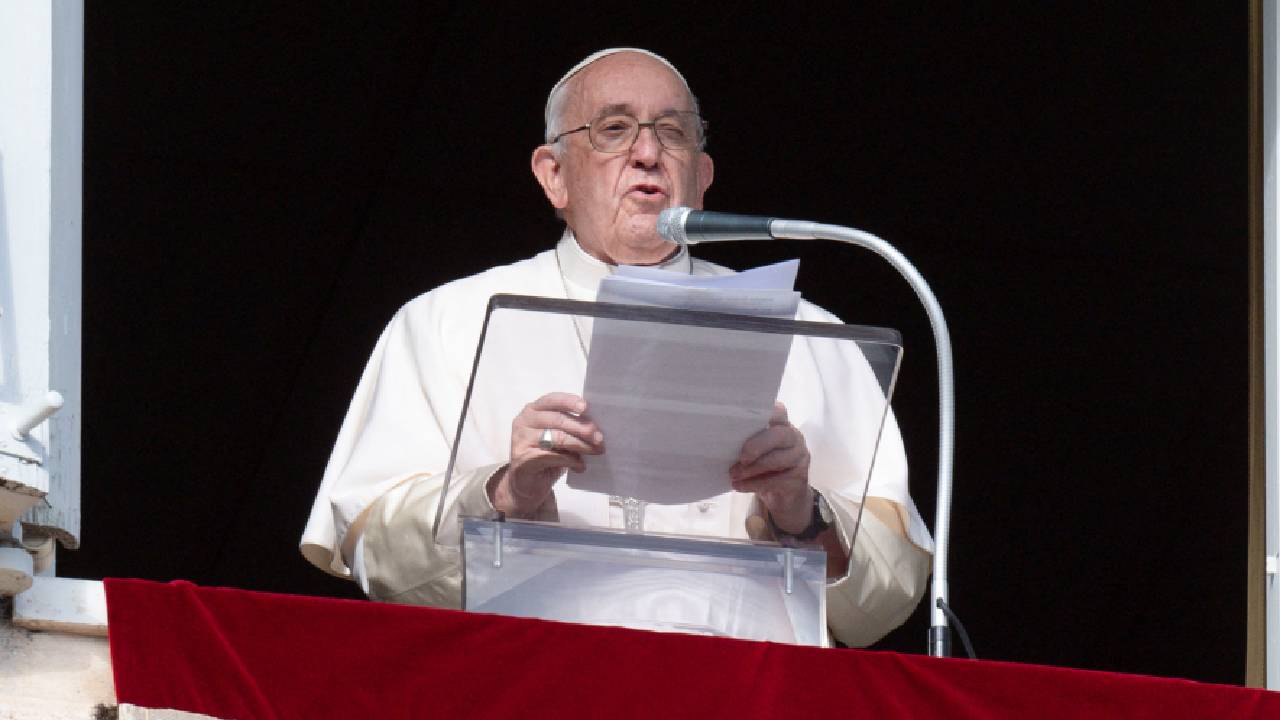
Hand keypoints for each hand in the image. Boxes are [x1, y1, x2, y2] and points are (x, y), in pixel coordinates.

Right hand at [489, 392, 603, 517]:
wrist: (527, 483)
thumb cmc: (546, 455)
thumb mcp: (557, 436)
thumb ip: (569, 427)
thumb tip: (595, 427)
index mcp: (533, 410)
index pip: (552, 400)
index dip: (570, 402)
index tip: (586, 408)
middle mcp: (524, 422)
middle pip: (558, 419)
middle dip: (582, 428)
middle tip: (599, 438)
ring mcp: (522, 440)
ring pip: (558, 438)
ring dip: (581, 445)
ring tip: (595, 451)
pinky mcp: (524, 459)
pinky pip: (554, 456)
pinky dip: (572, 461)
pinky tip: (580, 466)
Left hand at [730, 402, 812, 534]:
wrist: (783, 496)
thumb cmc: (763, 466)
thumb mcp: (755, 450)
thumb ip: (747, 440)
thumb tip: (722, 439)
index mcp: (782, 425)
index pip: (778, 412)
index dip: (766, 412)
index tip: (745, 416)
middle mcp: (794, 438)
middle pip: (778, 435)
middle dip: (756, 446)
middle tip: (740, 458)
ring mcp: (800, 458)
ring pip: (777, 460)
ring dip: (752, 469)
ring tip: (733, 475)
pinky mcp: (800, 478)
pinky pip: (776, 480)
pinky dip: (755, 484)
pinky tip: (739, 486)